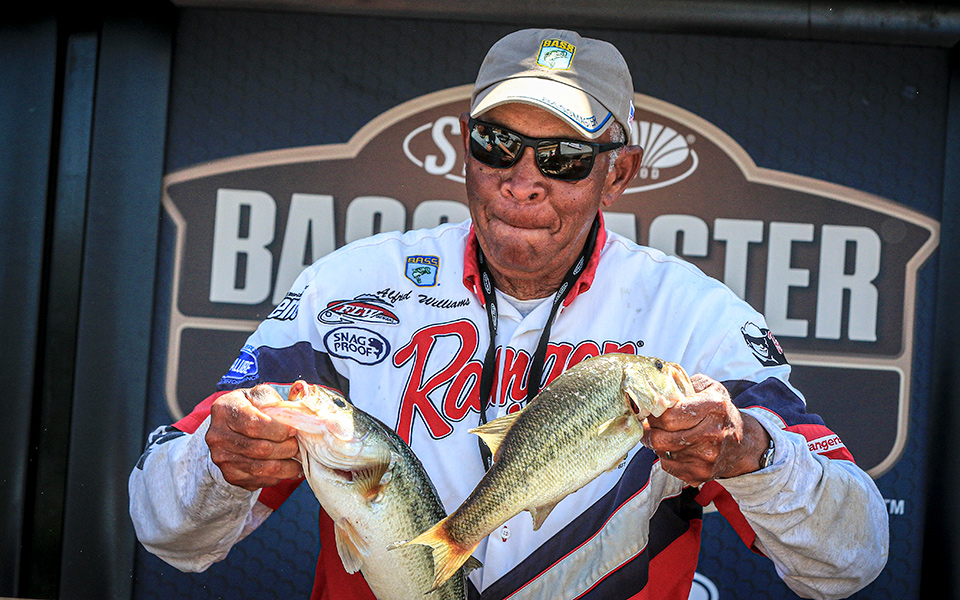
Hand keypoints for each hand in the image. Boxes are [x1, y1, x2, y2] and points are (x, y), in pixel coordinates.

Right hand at [205, 384, 302, 490]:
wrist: (231, 426)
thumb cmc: (251, 407)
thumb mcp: (261, 395)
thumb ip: (277, 402)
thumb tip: (301, 409)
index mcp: (224, 409)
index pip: (254, 424)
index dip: (279, 430)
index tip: (293, 431)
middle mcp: (217, 435)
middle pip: (260, 449)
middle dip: (286, 449)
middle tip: (298, 446)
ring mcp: (221, 458)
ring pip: (261, 468)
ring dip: (286, 467)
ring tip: (298, 461)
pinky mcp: (229, 475)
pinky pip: (257, 481)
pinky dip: (277, 477)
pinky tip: (287, 469)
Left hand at [641, 374, 769, 486]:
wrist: (743, 445)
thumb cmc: (720, 413)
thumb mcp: (709, 388)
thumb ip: (684, 382)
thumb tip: (657, 387)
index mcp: (714, 407)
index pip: (668, 416)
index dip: (654, 414)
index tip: (651, 411)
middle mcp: (712, 433)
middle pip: (660, 438)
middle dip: (650, 430)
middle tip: (650, 424)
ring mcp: (707, 456)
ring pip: (661, 452)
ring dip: (657, 443)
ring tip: (664, 434)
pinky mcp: (701, 473)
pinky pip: (668, 465)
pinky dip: (666, 456)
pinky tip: (675, 447)